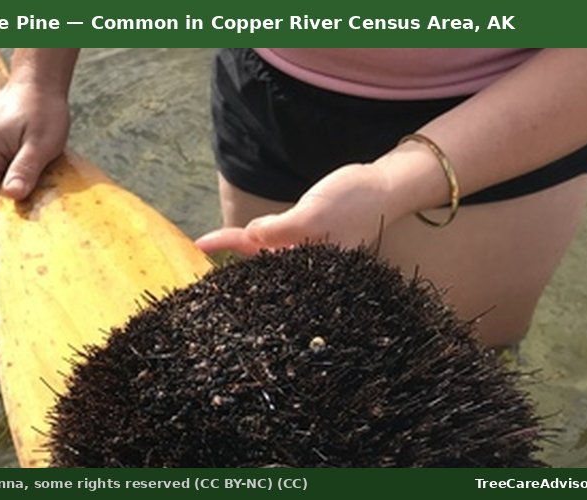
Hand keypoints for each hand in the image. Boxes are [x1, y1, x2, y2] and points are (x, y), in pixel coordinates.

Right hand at [0, 82, 69, 208]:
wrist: (36, 85)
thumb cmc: (43, 111)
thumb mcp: (42, 145)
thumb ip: (25, 171)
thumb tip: (12, 197)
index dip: (11, 200)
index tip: (33, 189)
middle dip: (11, 184)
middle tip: (34, 166)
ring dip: (9, 174)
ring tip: (27, 154)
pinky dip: (5, 164)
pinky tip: (19, 149)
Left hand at [196, 163, 396, 255]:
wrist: (384, 187)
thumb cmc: (354, 201)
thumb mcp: (313, 214)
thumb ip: (282, 230)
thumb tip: (250, 237)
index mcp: (307, 266)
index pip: (260, 261)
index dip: (230, 249)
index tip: (202, 243)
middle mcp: (306, 264)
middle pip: (262, 264)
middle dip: (233, 257)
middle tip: (202, 245)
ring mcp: (309, 252)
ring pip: (269, 253)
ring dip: (245, 247)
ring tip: (214, 243)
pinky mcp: (312, 240)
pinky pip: (280, 242)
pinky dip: (262, 238)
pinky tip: (248, 236)